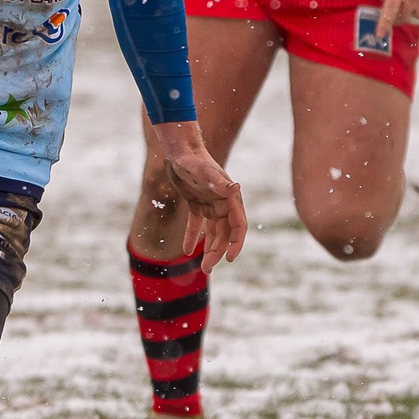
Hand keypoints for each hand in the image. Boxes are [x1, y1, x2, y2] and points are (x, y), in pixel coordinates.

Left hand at [154, 122, 245, 272]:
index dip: (236, 243)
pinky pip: (197, 225)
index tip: (229, 259)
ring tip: (203, 267)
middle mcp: (223, 202)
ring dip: (209, 249)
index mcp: (230, 197)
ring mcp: (210, 203)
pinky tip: (187, 251)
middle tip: (207, 269)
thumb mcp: (203, 170)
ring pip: (213, 232)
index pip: (239, 225)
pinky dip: (193, 237)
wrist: (179, 149)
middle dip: (218, 252)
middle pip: (225, 233)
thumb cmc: (192, 159)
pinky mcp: (197, 203)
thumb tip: (235, 188)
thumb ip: (218, 181)